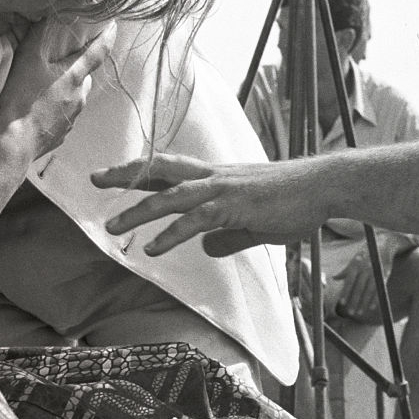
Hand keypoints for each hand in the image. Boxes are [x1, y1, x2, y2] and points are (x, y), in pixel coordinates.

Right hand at [0, 19, 114, 175]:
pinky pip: (63, 116)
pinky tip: (38, 110)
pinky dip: (55, 109)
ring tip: (42, 89)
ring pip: (75, 96)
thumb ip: (40, 37)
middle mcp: (80, 96)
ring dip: (64, 90)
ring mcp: (73, 117)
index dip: (107, 36)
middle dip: (75, 68)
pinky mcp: (63, 134)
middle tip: (56, 64)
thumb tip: (51, 17)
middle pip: (84, 76)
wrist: (13, 144)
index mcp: (74, 76)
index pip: (98, 51)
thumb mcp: (27, 60)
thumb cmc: (20, 100)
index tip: (114, 25)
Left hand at [93, 151, 320, 257]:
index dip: (141, 170)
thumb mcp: (256, 224)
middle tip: (94, 179)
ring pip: (171, 196)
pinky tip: (152, 249)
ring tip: (112, 227)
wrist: (324, 187)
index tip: (113, 174)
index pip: (170, 169)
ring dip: (138, 211)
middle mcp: (214, 177)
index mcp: (217, 177)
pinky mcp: (236, 206)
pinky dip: (171, 234)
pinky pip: (196, 220)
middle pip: (160, 170)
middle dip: (126, 174)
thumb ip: (229, 235)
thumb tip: (206, 248)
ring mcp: (224, 189)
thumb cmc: (295, 202)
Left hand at [334, 246, 401, 323]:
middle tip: (350, 313)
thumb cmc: (366, 254)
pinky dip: (376, 299)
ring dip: (364, 303)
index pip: (349, 281)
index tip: (342, 303)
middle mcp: (365, 269)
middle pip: (359, 288)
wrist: (384, 245)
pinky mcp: (384, 275)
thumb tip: (334, 277)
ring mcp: (375, 272)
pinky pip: (379, 289)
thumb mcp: (354, 260)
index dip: (345, 292)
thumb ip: (346, 270)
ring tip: (359, 313)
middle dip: (354, 301)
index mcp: (356, 265)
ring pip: (369, 291)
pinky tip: (372, 308)